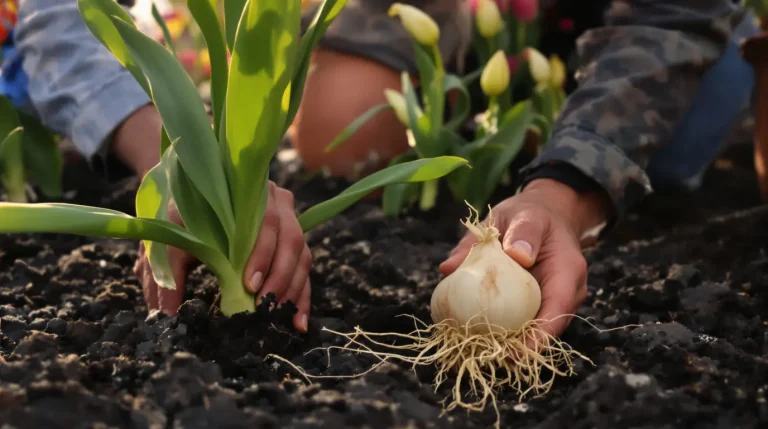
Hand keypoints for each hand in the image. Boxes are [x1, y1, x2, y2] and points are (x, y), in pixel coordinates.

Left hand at [134, 181, 312, 332]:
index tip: (249, 285)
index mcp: (249, 194)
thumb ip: (167, 272)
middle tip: (264, 307)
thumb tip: (167, 314)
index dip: (262, 254)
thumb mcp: (169, 242)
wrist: (191, 201)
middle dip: (280, 277)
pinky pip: (305, 269)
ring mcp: (288, 221)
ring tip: (277, 316)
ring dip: (292, 288)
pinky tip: (297, 322)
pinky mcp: (292, 242)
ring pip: (301, 255)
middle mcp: (276, 201)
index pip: (266, 221)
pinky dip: (302, 296)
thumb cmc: (181, 221)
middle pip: (291, 239)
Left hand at [438, 179, 609, 336]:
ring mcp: (555, 300)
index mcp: (567, 269)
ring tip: (478, 351)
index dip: (538, 337)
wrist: (546, 214)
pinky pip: (524, 319)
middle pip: (547, 329)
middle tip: (485, 356)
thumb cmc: (532, 214)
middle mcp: (567, 291)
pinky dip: (504, 327)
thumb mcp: (521, 215)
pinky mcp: (539, 303)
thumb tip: (462, 264)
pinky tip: (477, 333)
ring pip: (535, 329)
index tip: (514, 353)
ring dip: (510, 341)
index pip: (557, 311)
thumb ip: (504, 237)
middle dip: (521, 348)